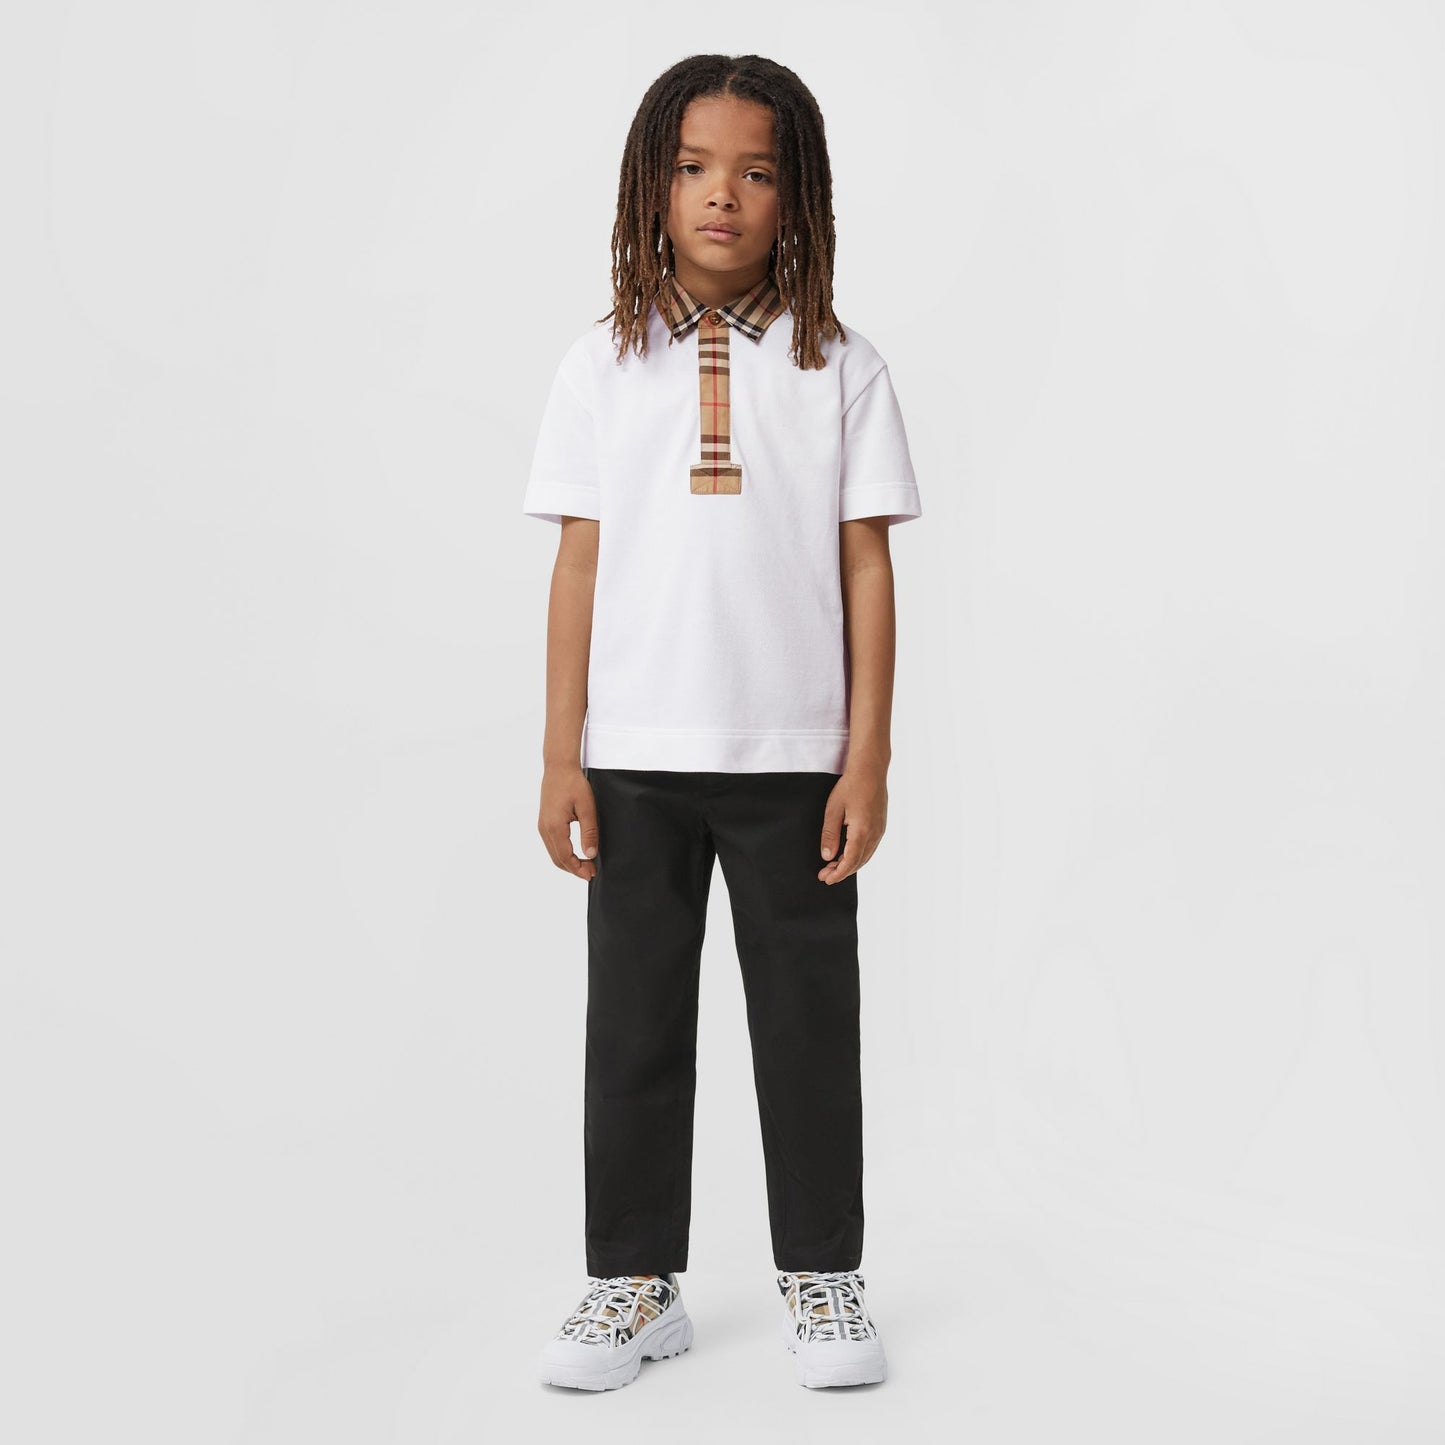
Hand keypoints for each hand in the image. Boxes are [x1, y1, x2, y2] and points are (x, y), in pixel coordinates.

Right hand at [538, 765, 599, 880]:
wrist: (559, 768)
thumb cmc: (573, 784)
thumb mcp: (587, 808)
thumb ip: (589, 832)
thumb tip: (591, 854)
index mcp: (555, 826)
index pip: (566, 857)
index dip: (579, 869)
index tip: (592, 873)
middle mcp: (545, 829)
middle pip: (557, 859)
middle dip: (574, 869)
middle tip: (591, 872)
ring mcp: (542, 826)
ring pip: (554, 854)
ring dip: (568, 863)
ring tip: (586, 865)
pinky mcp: (544, 823)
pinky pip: (552, 845)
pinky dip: (563, 854)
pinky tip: (576, 854)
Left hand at [818, 763, 886, 883]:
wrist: (870, 769)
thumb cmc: (851, 786)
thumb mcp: (833, 810)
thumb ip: (829, 835)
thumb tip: (827, 856)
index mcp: (862, 831)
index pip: (849, 861)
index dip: (838, 873)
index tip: (826, 879)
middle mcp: (875, 834)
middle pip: (858, 862)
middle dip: (842, 871)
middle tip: (825, 875)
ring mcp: (880, 830)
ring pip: (865, 856)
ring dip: (850, 864)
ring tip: (833, 867)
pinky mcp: (881, 826)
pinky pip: (870, 848)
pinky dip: (858, 856)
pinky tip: (847, 854)